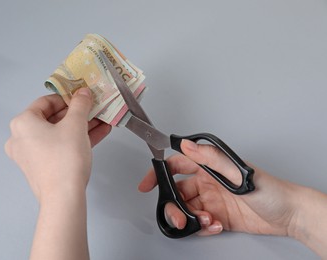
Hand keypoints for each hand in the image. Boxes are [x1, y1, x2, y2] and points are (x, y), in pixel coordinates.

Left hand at [5, 89, 111, 201]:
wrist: (64, 197)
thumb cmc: (65, 157)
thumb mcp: (76, 124)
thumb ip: (80, 104)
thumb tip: (83, 93)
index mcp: (23, 123)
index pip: (46, 102)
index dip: (67, 97)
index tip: (82, 97)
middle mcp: (21, 138)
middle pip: (53, 118)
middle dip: (77, 114)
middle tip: (94, 108)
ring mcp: (31, 154)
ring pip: (59, 134)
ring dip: (81, 126)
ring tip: (101, 120)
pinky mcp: (42, 167)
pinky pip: (59, 147)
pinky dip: (76, 140)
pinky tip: (98, 134)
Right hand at [139, 139, 299, 236]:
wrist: (288, 214)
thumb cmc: (269, 188)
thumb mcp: (237, 171)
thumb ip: (209, 158)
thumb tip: (186, 145)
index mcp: (209, 168)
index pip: (177, 166)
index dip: (159, 173)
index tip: (147, 184)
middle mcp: (208, 183)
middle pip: (178, 193)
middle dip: (173, 206)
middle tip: (179, 216)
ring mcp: (212, 201)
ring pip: (187, 210)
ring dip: (190, 218)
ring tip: (204, 221)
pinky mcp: (218, 217)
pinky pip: (200, 223)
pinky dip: (203, 227)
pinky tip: (214, 226)